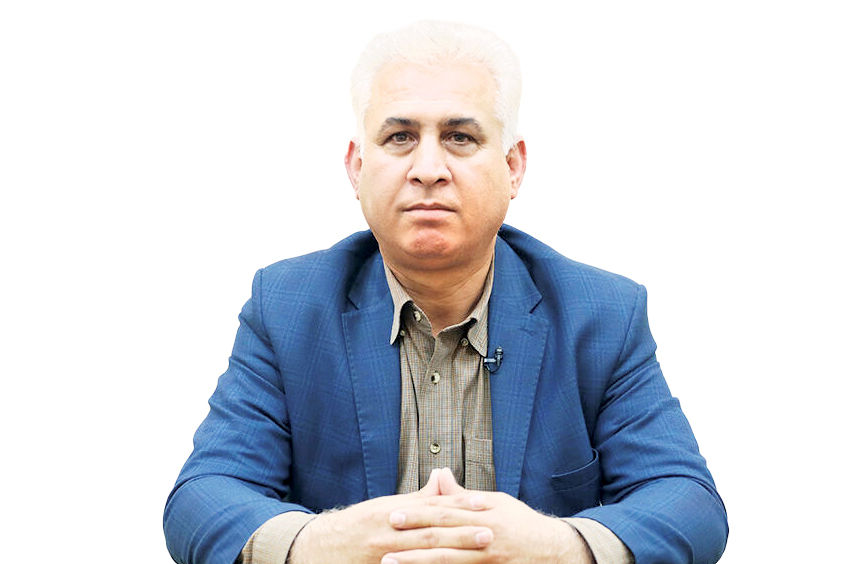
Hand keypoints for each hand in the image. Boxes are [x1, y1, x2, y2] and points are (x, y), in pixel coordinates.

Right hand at [288, 469, 494, 563]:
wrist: (319, 551)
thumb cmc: (358, 526)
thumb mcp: (386, 506)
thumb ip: (419, 498)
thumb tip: (443, 476)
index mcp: (392, 513)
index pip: (431, 507)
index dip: (458, 505)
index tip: (483, 503)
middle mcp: (388, 534)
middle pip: (431, 533)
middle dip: (461, 534)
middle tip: (490, 533)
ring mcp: (384, 558)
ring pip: (422, 557)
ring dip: (450, 557)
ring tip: (476, 556)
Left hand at [382, 469, 593, 563]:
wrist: (555, 552)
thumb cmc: (522, 524)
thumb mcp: (496, 503)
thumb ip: (463, 495)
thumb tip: (438, 473)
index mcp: (484, 514)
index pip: (444, 513)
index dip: (417, 513)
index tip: (392, 515)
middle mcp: (484, 536)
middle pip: (442, 538)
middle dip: (410, 539)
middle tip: (384, 540)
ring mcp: (487, 559)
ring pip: (447, 561)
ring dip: (417, 563)